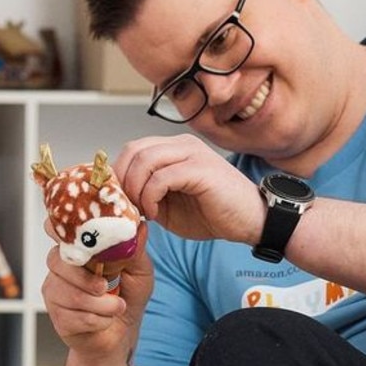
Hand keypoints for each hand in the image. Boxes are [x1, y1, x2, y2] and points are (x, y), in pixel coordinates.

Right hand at [42, 220, 151, 364]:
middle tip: (107, 287)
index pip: (55, 230)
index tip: (79, 238)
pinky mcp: (58, 318)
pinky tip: (103, 321)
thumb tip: (140, 227)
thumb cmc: (128, 297)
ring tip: (115, 307)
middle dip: (89, 279)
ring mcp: (55, 293)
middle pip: (59, 263)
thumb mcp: (139, 271)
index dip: (60, 230)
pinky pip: (75, 317)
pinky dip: (99, 321)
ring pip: (72, 294)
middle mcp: (60, 269)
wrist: (122, 334)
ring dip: (103, 305)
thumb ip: (135, 249)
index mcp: (77, 251)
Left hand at [114, 135, 264, 245]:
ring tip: (141, 211)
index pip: (132, 150)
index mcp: (172, 149)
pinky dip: (150, 196)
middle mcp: (182, 144)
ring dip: (135, 189)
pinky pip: (161, 177)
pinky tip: (154, 213)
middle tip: (125, 206)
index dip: (117, 174)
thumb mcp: (166, 204)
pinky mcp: (200, 168)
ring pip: (144, 160)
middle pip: (134, 150)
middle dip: (122, 181)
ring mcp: (192, 153)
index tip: (116, 201)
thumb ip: (143, 194)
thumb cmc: (211, 213)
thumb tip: (115, 197)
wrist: (250, 222)